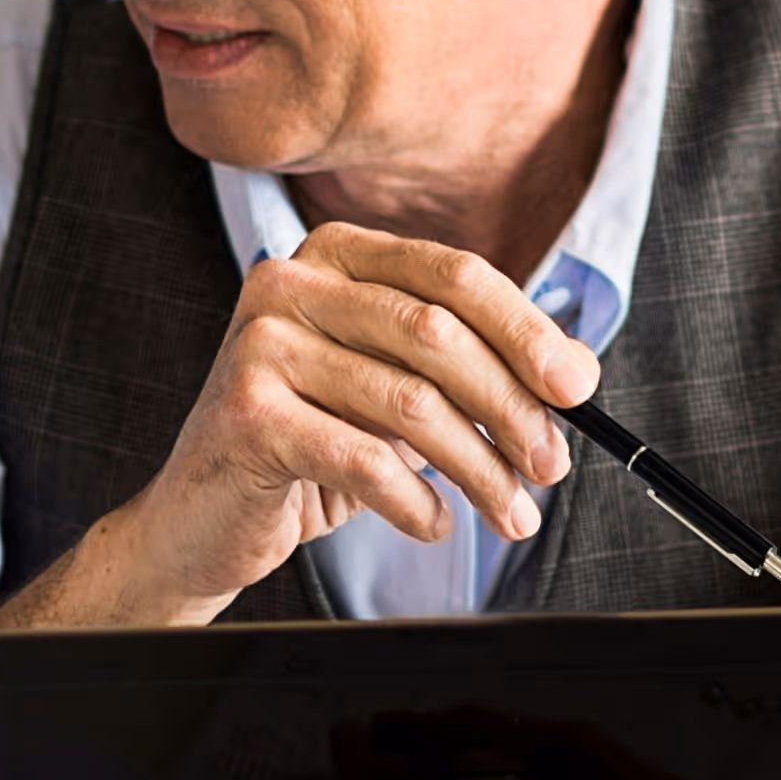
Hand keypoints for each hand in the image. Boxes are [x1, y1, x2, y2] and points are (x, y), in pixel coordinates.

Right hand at [80, 224, 597, 620]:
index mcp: (335, 255)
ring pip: (411, 404)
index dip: (526, 331)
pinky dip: (417, 504)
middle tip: (551, 468)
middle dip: (511, 408)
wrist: (202, 519)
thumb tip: (574, 372)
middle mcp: (290, 281)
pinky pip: (366, 460)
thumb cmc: (311, 448)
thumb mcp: (394, 393)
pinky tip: (434, 524)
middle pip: (438, 334)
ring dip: (478, 469)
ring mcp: (261, 343)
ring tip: (510, 513)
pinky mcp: (249, 414)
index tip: (578, 389)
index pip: (453, 275)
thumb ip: (470, 368)